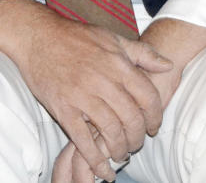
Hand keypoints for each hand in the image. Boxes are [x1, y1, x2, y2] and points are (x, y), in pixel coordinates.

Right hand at [0, 0, 170, 181]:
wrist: (37, 36)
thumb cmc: (75, 37)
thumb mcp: (112, 38)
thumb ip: (142, 53)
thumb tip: (168, 65)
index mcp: (117, 64)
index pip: (148, 98)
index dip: (155, 117)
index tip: (153, 127)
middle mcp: (103, 81)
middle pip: (132, 119)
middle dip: (138, 138)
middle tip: (135, 144)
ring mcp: (82, 96)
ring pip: (111, 132)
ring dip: (120, 149)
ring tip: (120, 153)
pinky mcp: (63, 108)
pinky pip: (83, 140)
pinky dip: (96, 160)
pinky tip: (104, 170)